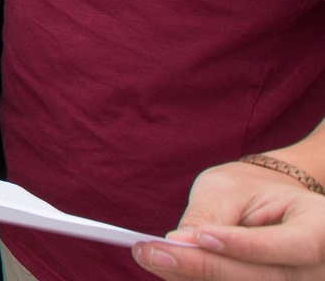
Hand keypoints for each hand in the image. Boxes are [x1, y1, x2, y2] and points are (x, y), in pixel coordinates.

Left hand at [135, 159, 324, 278]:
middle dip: (203, 267)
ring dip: (194, 278)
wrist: (272, 209)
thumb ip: (209, 215)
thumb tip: (179, 243)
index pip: (290, 245)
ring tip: (152, 257)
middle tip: (151, 253)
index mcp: (320, 227)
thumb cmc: (252, 193)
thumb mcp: (230, 189)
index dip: (245, 246)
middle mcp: (318, 268)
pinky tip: (170, 268)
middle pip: (262, 278)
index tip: (200, 237)